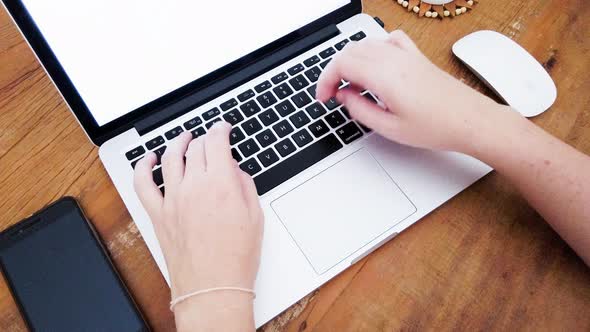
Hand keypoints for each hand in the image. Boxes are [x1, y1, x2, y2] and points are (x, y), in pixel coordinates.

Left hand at [133, 122, 263, 307]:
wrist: (213, 287)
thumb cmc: (236, 258)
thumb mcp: (255, 216)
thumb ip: (245, 186)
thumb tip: (236, 171)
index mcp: (220, 184)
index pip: (216, 142)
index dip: (221, 129)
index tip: (224, 128)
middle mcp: (194, 187)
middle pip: (195, 148)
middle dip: (205, 137)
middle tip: (211, 137)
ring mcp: (172, 199)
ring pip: (170, 158)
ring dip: (177, 142)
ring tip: (183, 138)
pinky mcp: (158, 214)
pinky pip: (143, 184)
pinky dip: (143, 167)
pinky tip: (149, 159)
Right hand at [316, 30, 507, 152]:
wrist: (471, 121)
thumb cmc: (437, 127)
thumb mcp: (389, 128)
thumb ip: (360, 110)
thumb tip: (344, 97)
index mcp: (385, 76)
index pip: (342, 64)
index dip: (326, 80)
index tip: (324, 97)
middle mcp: (394, 59)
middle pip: (350, 51)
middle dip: (335, 71)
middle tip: (333, 95)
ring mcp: (407, 55)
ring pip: (367, 44)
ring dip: (351, 61)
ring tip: (350, 86)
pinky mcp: (417, 57)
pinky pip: (389, 41)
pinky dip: (375, 49)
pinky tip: (376, 65)